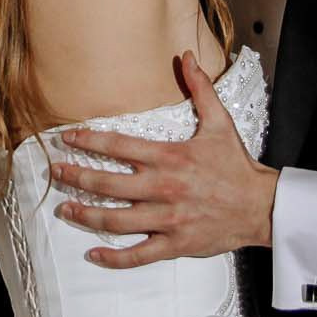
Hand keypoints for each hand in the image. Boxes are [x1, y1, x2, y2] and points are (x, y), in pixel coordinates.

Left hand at [48, 52, 277, 268]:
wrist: (261, 206)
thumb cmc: (236, 166)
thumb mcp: (220, 122)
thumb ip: (200, 89)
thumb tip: (185, 57)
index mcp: (169, 158)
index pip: (118, 147)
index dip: (88, 141)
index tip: (66, 138)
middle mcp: (164, 188)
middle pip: (109, 184)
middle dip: (77, 177)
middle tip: (56, 172)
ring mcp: (168, 219)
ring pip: (117, 221)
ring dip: (86, 215)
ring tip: (65, 208)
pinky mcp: (176, 244)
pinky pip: (139, 255)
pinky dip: (114, 258)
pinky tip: (93, 254)